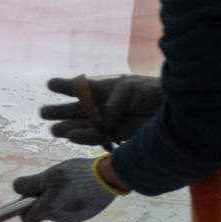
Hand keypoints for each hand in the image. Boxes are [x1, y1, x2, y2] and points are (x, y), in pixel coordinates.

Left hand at [13, 158, 120, 221]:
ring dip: (56, 197)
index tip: (26, 194)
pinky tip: (76, 185)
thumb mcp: (48, 175)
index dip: (22, 208)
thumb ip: (30, 184)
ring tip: (65, 181)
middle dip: (40, 199)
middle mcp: (61, 219)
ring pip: (57, 208)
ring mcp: (75, 218)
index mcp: (49, 210)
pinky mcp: (86, 214)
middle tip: (47, 182)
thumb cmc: (75, 176)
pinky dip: (69, 198)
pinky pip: (70, 207)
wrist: (107, 178)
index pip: (27, 220)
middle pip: (42, 212)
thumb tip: (16, 188)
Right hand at [40, 75, 162, 145]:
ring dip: (68, 127)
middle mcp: (106, 106)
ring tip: (52, 130)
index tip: (50, 84)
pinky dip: (84, 137)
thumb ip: (109, 104)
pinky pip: (98, 137)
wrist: (177, 112)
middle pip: (79, 109)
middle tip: (43, 113)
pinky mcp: (120, 136)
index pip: (83, 87)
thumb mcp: (127, 89)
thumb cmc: (153, 92)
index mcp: (108, 89)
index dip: (66, 86)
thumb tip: (102, 123)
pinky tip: (71, 136)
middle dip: (61, 111)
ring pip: (84, 125)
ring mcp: (112, 122)